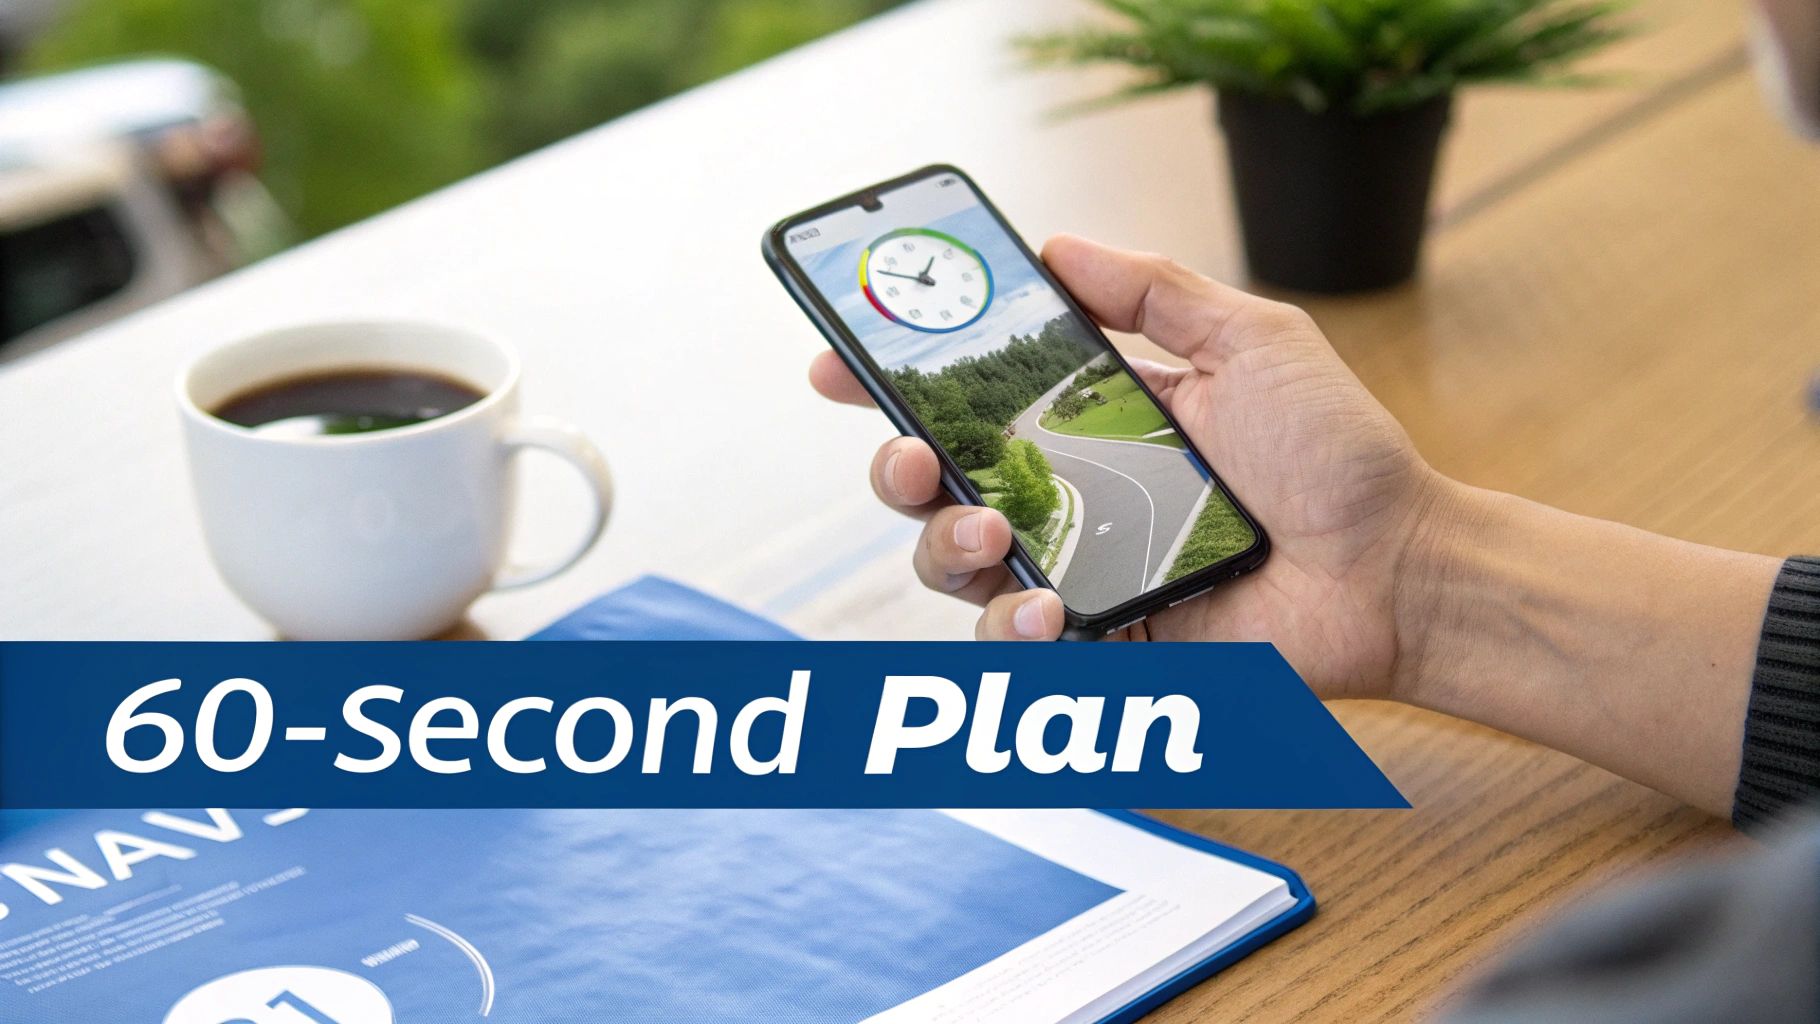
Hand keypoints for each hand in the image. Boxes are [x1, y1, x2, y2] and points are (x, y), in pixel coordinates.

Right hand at [809, 234, 1448, 700]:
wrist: (1397, 565)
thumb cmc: (1337, 455)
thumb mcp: (1250, 340)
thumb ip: (1155, 291)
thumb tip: (1055, 246)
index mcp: (1089, 422)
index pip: (968, 402)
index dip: (893, 386)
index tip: (839, 364)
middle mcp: (1068, 497)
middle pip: (933, 490)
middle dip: (896, 469)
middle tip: (918, 455)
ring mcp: (1080, 573)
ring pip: (953, 570)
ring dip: (944, 546)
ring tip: (991, 529)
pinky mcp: (1104, 643)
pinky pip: (1017, 649)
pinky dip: (1010, 631)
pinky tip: (1045, 609)